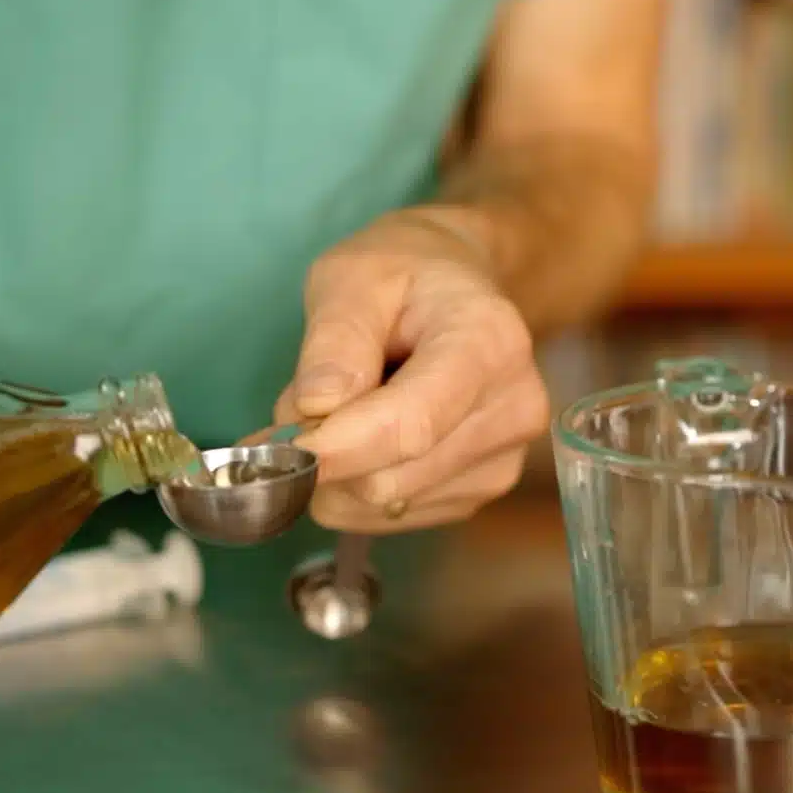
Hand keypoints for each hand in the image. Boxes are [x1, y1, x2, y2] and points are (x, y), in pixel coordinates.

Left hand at [271, 209, 549, 534]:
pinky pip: (395, 517)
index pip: (412, 423)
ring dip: (341, 473)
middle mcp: (514, 408)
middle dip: (329, 456)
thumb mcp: (353, 277)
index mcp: (489, 342)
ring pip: (387, 504)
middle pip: (394, 475)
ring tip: (346, 412)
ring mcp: (505, 457)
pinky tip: (370, 438)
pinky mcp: (484, 490)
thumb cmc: (403, 274)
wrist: (457, 290)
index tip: (278, 450)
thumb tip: (315, 409)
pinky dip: (359, 490)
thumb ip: (335, 341)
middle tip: (298, 413)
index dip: (339, 447)